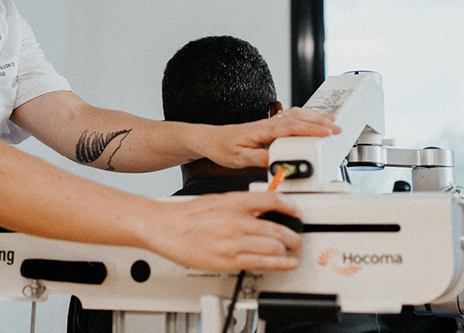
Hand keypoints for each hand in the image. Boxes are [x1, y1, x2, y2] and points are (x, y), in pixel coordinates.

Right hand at [144, 191, 303, 271]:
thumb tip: (261, 209)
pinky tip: (286, 263)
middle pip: (278, 228)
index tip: (297, 212)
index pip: (273, 199)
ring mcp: (234, 242)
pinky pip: (262, 263)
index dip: (291, 206)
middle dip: (294, 236)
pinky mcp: (229, 260)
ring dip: (288, 250)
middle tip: (298, 238)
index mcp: (235, 201)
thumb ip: (241, 204)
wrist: (166, 228)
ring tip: (292, 251)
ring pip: (274, 247)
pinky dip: (279, 264)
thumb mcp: (218, 200)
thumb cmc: (187, 215)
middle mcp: (237, 221)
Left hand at [199, 107, 340, 168]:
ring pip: (297, 114)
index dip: (311, 129)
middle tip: (337, 129)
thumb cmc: (223, 147)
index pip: (292, 127)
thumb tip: (276, 161)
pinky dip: (306, 116)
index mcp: (263, 130)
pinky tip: (313, 119)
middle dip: (320, 122)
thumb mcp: (238, 158)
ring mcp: (269, 123)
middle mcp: (268, 123)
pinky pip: (292, 117)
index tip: (326, 133)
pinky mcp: (269, 126)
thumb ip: (258, 158)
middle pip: (299, 117)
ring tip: (332, 120)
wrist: (211, 139)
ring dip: (315, 116)